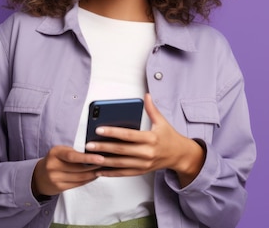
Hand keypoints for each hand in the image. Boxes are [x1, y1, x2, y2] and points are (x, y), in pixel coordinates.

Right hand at [32, 145, 104, 196]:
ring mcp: (55, 178)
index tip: (101, 158)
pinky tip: (94, 175)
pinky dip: (88, 180)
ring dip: (93, 174)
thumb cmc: (54, 160)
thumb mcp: (60, 151)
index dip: (88, 158)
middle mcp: (53, 166)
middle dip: (94, 166)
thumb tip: (95, 152)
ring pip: (80, 177)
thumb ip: (74, 152)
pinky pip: (78, 184)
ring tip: (102, 169)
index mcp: (55, 153)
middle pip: (79, 168)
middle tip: (107, 163)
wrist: (39, 176)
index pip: (73, 156)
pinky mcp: (59, 187)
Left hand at [84, 93, 205, 186]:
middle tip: (89, 145)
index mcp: (151, 138)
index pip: (128, 135)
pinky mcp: (141, 171)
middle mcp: (147, 152)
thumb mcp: (162, 122)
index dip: (113, 132)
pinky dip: (111, 173)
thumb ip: (152, 109)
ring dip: (104, 161)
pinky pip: (124, 173)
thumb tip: (146, 95)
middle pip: (121, 150)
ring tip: (91, 157)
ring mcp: (144, 164)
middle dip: (103, 147)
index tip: (99, 129)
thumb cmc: (169, 137)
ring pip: (120, 164)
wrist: (179, 155)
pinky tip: (99, 170)